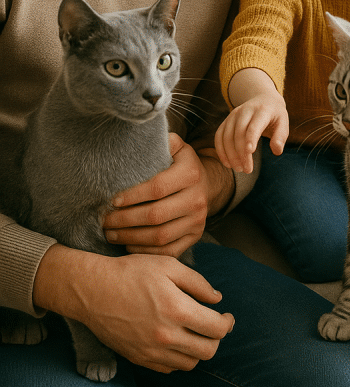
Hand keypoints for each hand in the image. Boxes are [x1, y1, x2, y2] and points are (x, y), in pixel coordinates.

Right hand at [34, 245, 233, 372]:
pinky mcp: (139, 359)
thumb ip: (198, 283)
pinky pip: (169, 368)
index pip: (217, 329)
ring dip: (198, 349)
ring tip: (195, 332)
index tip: (226, 316)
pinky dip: (178, 358)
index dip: (227, 323)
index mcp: (177, 310)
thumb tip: (217, 300)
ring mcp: (151, 351)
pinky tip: (176, 340)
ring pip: (190, 363)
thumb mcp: (169, 265)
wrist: (93, 290)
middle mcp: (166, 336)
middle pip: (208, 351)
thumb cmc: (132, 273)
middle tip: (214, 324)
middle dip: (216, 338)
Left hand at [103, 133, 208, 256]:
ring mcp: (198, 220)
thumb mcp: (176, 147)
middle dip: (125, 220)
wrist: (207, 184)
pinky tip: (128, 245)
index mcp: (191, 173)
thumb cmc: (181, 165)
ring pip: (160, 236)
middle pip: (156, 215)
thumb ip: (161, 142)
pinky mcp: (195, 236)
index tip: (112, 200)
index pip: (157, 188)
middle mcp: (197, 198)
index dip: (132, 196)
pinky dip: (145, 251)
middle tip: (105, 221)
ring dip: (131, 238)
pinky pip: (168, 251)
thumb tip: (139, 134)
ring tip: (111, 234)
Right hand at [214, 94, 288, 173]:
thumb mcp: (283, 122)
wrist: (263, 98)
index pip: (254, 125)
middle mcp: (245, 110)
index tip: (250, 153)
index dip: (251, 138)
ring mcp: (233, 115)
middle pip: (238, 133)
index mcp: (262, 110)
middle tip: (247, 170)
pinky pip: (219, 136)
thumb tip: (277, 151)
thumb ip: (281, 136)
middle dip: (241, 153)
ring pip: (226, 135)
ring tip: (239, 169)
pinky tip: (227, 163)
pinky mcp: (226, 121)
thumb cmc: (275, 115)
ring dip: (230, 154)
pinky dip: (220, 150)